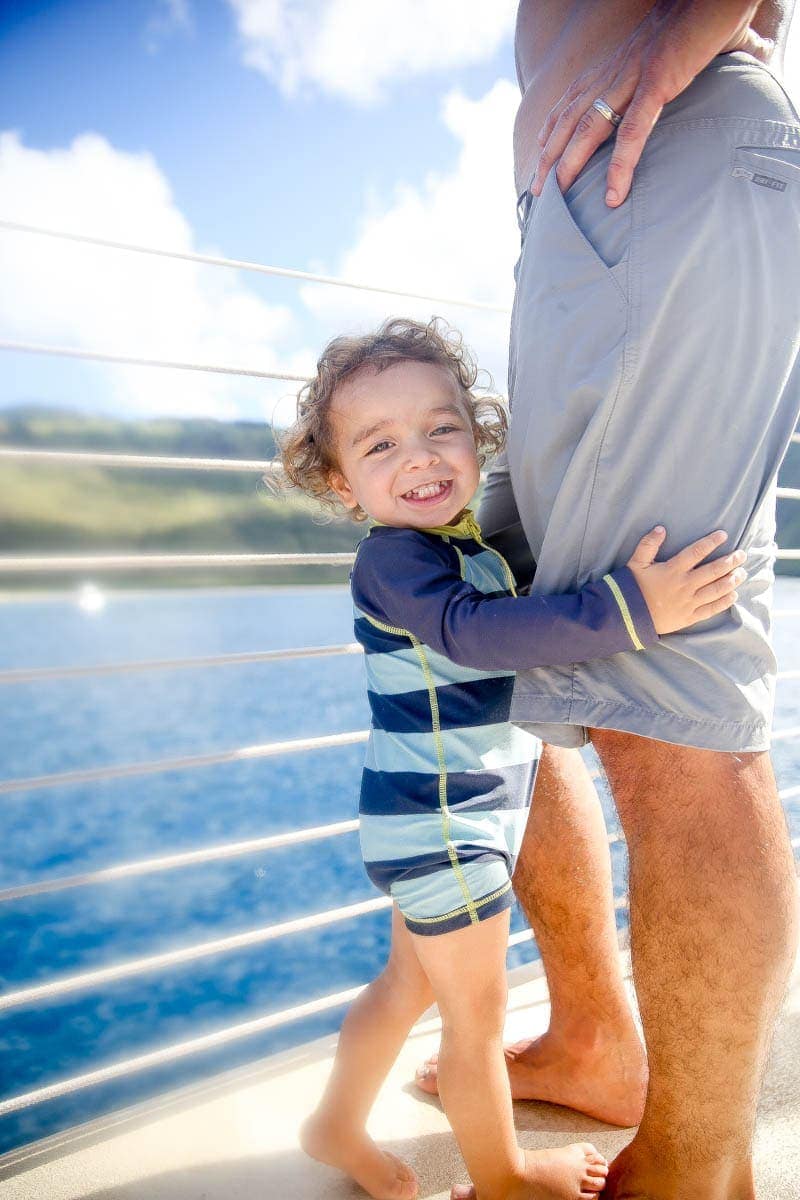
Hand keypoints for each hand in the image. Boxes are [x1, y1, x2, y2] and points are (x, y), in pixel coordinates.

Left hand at [531, 1, 769, 205]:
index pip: (572, 100)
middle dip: (549, 156)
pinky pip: (634, 129)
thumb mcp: (667, 51)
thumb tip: (693, 84)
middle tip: (537, 191)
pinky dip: (621, 164)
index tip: (540, 156)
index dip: (552, 129)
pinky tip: (614, 193)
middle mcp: (615, 71)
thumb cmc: (699, 19)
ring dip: (571, 164)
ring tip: (560, 196)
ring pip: (590, 127)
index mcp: (615, 65)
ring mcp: (633, 76)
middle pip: (571, 119)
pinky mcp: (658, 82)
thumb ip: (666, 73)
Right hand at [626, 526, 746, 633]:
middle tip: (742, 555)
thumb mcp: (635, 564)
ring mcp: (688, 602)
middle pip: (713, 571)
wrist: (626, 617)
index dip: (711, 542)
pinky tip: (734, 595)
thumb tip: (661, 529)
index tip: (724, 535)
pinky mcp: (689, 617)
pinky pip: (711, 609)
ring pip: (716, 589)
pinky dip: (724, 602)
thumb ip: (647, 545)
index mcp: (672, 570)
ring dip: (732, 580)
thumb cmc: (631, 588)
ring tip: (742, 573)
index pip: (697, 552)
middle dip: (730, 561)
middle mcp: (684, 585)